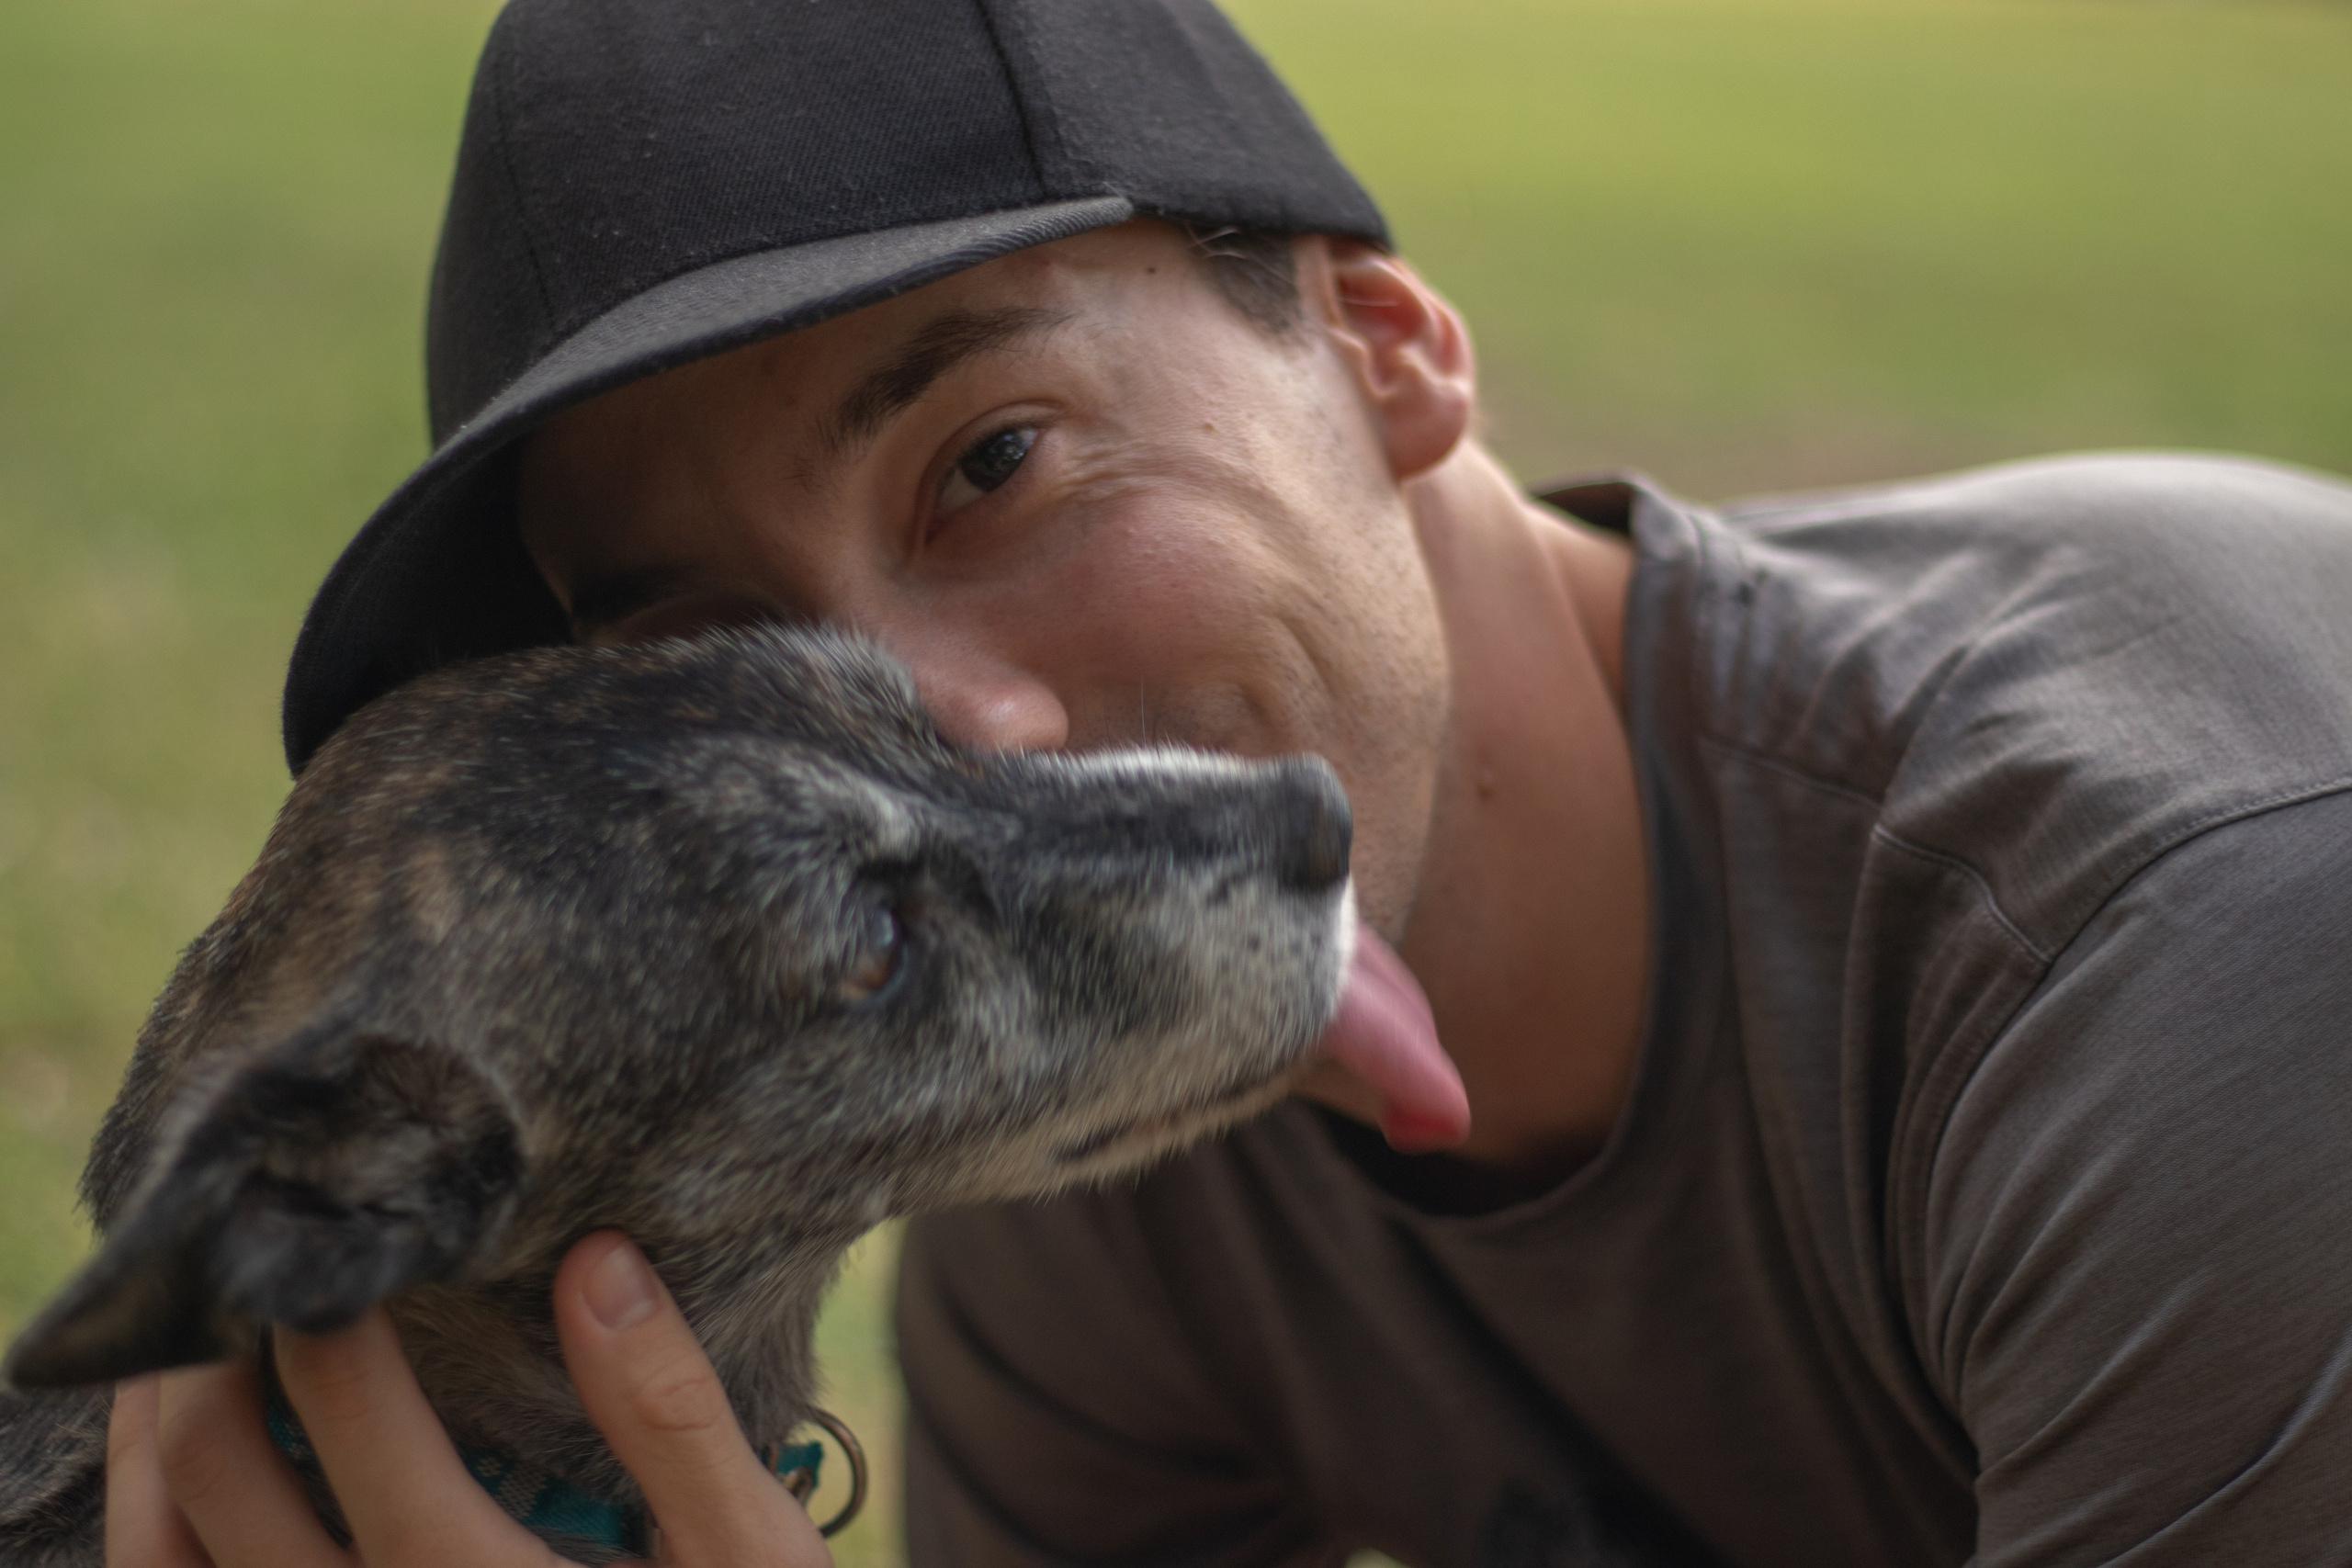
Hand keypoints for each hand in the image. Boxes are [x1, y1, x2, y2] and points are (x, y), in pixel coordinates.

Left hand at [105, 1231, 833, 1567]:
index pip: (352, 1428)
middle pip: (217, 1485)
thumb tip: (597, 1258)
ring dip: (150, 1440)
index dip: (316, 1312)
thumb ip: (675, 1416)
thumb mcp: (749, 1556)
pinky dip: (160, 1527)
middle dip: (204, 1352)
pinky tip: (192, 1457)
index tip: (330, 1218)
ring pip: (165, 1557)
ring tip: (183, 1343)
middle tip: (235, 1254)